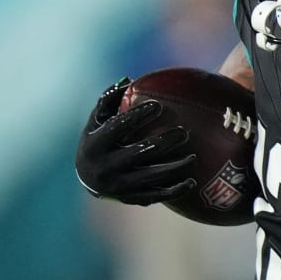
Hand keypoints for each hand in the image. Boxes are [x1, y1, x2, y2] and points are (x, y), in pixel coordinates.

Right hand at [74, 78, 196, 205]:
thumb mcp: (96, 120)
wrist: (87, 178)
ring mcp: (117, 186)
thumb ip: (109, 100)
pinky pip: (155, 196)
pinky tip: (191, 182)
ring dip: (174, 167)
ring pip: (150, 176)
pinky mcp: (129, 198)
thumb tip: (128, 80)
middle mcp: (104, 167)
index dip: (138, 116)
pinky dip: (174, 190)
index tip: (158, 106)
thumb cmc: (97, 139)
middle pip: (139, 152)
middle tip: (184, 132)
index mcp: (94, 144)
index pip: (118, 127)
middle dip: (164, 142)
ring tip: (193, 156)